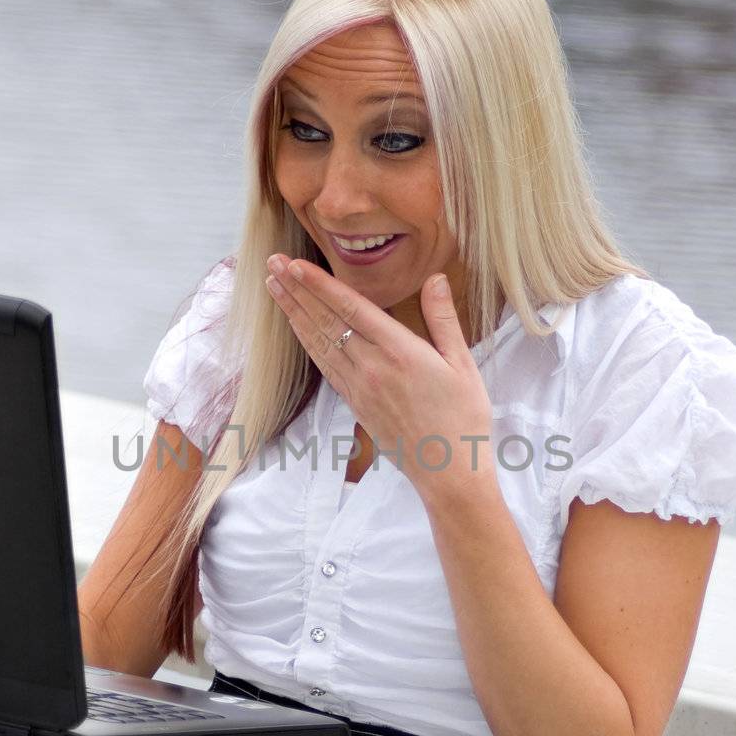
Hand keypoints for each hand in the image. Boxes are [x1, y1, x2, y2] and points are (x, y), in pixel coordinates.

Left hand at [264, 254, 496, 500]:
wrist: (448, 472)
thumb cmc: (463, 418)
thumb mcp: (462, 364)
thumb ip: (444, 319)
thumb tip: (435, 279)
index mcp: (400, 352)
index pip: (350, 308)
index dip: (320, 284)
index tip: (295, 265)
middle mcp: (372, 367)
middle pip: (326, 321)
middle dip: (297, 290)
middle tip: (272, 263)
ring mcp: (359, 388)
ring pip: (318, 342)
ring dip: (294, 312)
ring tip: (273, 287)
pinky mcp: (355, 404)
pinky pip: (325, 365)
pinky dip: (307, 341)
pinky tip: (297, 327)